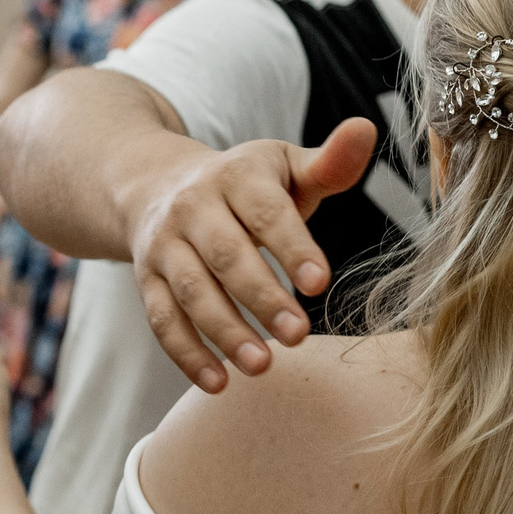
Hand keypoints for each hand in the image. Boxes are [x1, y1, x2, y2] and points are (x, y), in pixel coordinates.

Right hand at [128, 117, 377, 393]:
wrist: (155, 184)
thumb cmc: (244, 187)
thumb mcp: (284, 167)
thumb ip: (329, 163)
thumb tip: (367, 130)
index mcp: (236, 176)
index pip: (266, 213)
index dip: (292, 248)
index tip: (320, 284)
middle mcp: (193, 207)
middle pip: (225, 255)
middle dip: (260, 297)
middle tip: (299, 335)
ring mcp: (164, 245)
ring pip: (190, 291)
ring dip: (224, 331)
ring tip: (262, 366)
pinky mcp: (145, 279)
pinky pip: (161, 319)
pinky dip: (187, 353)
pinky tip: (218, 382)